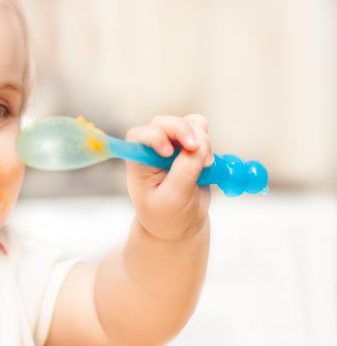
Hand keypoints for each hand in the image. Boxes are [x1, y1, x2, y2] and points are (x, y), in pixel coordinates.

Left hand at [125, 114, 211, 240]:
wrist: (180, 223)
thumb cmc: (167, 214)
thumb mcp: (173, 199)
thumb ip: (184, 172)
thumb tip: (198, 146)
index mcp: (138, 161)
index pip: (139, 136)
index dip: (154, 136)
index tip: (168, 153)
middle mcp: (152, 149)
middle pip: (164, 123)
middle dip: (183, 130)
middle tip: (197, 148)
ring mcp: (171, 144)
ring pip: (186, 123)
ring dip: (200, 137)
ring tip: (205, 163)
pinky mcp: (188, 145)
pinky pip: (200, 130)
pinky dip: (208, 139)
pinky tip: (208, 161)